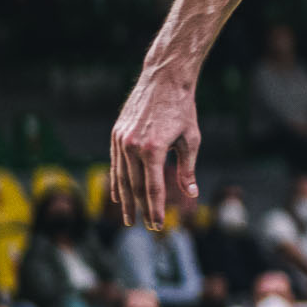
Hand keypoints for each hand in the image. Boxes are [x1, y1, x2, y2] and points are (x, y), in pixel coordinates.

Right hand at [110, 71, 199, 230]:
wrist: (164, 79)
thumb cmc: (183, 109)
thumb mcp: (190, 139)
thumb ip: (187, 169)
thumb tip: (191, 193)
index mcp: (153, 149)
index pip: (153, 188)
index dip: (156, 209)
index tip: (158, 226)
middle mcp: (132, 146)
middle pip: (135, 187)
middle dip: (141, 209)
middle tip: (145, 227)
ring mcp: (121, 140)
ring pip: (121, 177)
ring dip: (125, 200)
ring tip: (130, 217)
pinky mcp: (116, 134)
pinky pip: (115, 164)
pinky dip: (116, 181)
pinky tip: (118, 196)